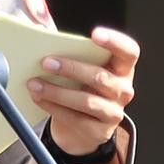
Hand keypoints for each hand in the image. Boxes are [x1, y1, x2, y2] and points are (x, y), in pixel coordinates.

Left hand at [24, 26, 139, 155]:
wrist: (81, 129)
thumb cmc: (81, 89)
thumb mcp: (82, 70)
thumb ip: (72, 53)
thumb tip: (42, 32)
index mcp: (122, 68)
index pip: (129, 52)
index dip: (115, 42)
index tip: (94, 34)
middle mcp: (123, 90)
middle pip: (101, 77)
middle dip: (71, 69)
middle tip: (46, 62)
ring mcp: (114, 112)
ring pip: (86, 101)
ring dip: (56, 91)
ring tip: (34, 84)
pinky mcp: (100, 132)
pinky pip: (75, 119)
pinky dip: (53, 107)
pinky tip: (38, 98)